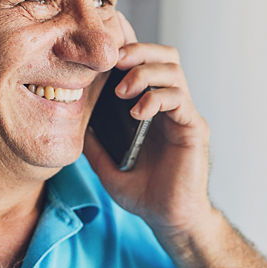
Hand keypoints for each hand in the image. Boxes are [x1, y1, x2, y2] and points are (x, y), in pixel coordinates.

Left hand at [84, 12, 215, 241]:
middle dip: (137, 50)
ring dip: (144, 73)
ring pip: (173, 70)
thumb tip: (72, 122)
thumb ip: (93, 143)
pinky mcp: (194, 128)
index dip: (127, 47)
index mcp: (152, 107)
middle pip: (164, 55)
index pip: (144, 62)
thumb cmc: (145, 194)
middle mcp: (171, 105)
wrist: (171, 220)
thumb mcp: (107, 166)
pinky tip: (137, 113)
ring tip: (122, 92)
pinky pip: (179, 99)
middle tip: (113, 63)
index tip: (101, 47)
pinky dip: (156, 98)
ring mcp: (185, 114)